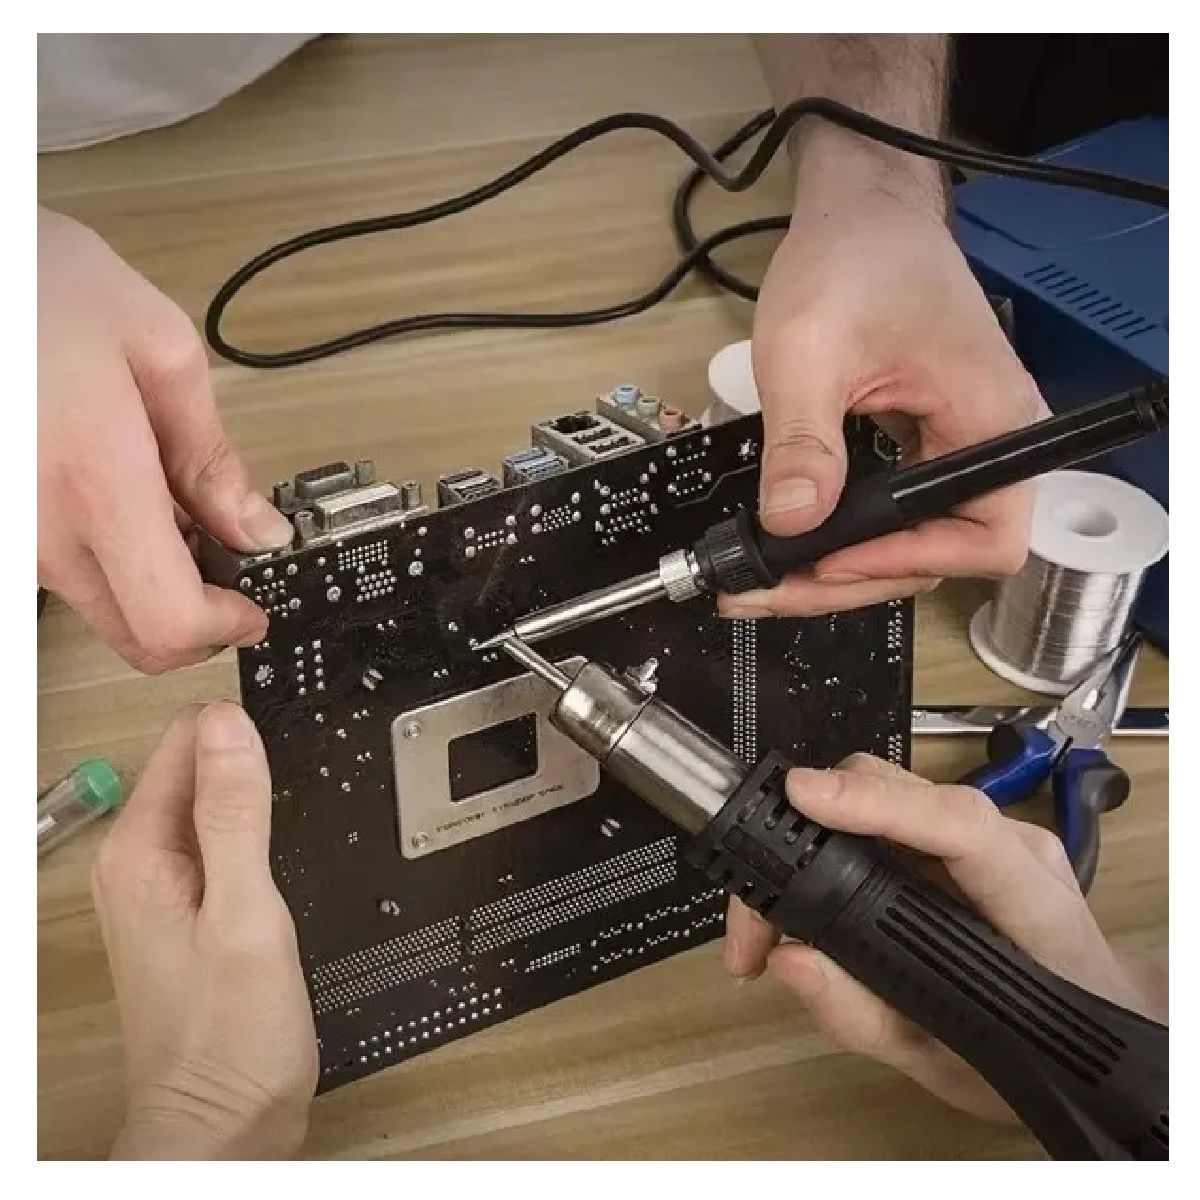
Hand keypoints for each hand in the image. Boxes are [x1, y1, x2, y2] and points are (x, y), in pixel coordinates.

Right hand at [37, 208, 292, 670]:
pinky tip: (123, 497)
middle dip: (195, 621)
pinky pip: (62, 568)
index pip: (170, 619)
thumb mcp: (156, 347)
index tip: (253, 609)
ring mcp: (12, 532)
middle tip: (229, 570)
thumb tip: (256, 526)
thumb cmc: (31, 282)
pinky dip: (108, 556)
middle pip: (133, 635)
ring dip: (152, 585)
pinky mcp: (2, 525)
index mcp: (96, 480)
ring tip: (178, 512)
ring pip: (99, 605)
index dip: (224, 629)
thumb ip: (211, 455)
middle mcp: (40, 525)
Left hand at [92, 703, 316, 1158]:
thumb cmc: (230, 1038)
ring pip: (213, 802)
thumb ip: (235, 815)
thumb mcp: (245, 914)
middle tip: (303, 782)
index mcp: (140, 854)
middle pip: (197, 766)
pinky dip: (257, 833)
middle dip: (251, 761)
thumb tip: (229, 724)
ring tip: (300, 812)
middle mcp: (139, 864)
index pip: (186, 739)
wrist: (227, 1123)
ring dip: (257, 797)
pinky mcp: (188, 910)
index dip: (242, 728)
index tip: (289, 740)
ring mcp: (161, 888)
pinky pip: (221, 840)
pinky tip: (287, 851)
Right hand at [723, 754, 1161, 1121]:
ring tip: (762, 920)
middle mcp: (1011, 848)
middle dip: (811, 824)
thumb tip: (789, 959)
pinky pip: (882, 815)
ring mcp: (986, 833)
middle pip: (902, 791)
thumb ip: (869, 1018)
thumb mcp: (951, 1066)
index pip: (960, 826)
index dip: (878, 803)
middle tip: (753, 906)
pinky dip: (827, 840)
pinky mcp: (955, 836)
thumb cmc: (1040, 1051)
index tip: (804, 796)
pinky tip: (797, 892)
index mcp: (1033, 903)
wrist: (1101, 1031)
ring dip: (809, 833)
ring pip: (882, 792)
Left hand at [728, 140, 1047, 618]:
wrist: (860, 212)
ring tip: (760, 575)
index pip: (986, 538)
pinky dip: (836, 533)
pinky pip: (886, 512)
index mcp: (993, 423)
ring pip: (905, 541)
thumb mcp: (809, 353)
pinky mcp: (919, 447)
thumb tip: (790, 525)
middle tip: (764, 587)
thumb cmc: (854, 258)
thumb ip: (802, 443)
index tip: (830, 557)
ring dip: (834, 567)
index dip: (909, 561)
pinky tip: (786, 541)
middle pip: (936, 554)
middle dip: (848, 578)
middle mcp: (987, 446)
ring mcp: (953, 448)